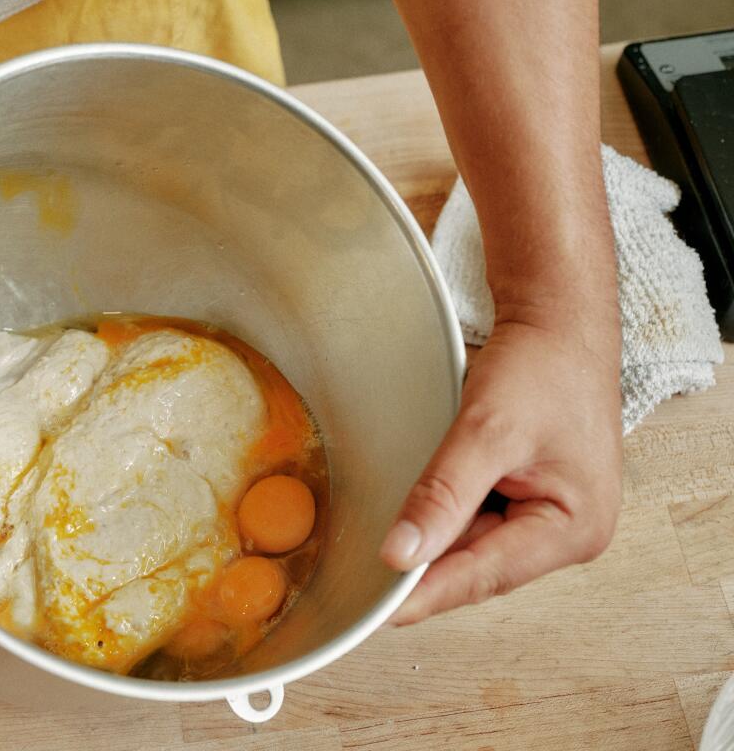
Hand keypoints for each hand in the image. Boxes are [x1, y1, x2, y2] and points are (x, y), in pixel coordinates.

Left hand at [380, 303, 622, 624]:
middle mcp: (568, 533)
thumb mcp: (487, 429)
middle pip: (478, 566)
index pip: (484, 576)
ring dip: (432, 539)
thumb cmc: (541, 367)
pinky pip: (476, 522)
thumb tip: (402, 554)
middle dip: (425, 566)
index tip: (375, 613)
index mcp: (574, 528)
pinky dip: (443, 518)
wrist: (559, 323)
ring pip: (472, 546)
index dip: (426, 595)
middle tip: (362, 580)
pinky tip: (412, 512)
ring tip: (379, 541)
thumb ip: (443, 494)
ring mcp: (549, 518)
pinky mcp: (529, 498)